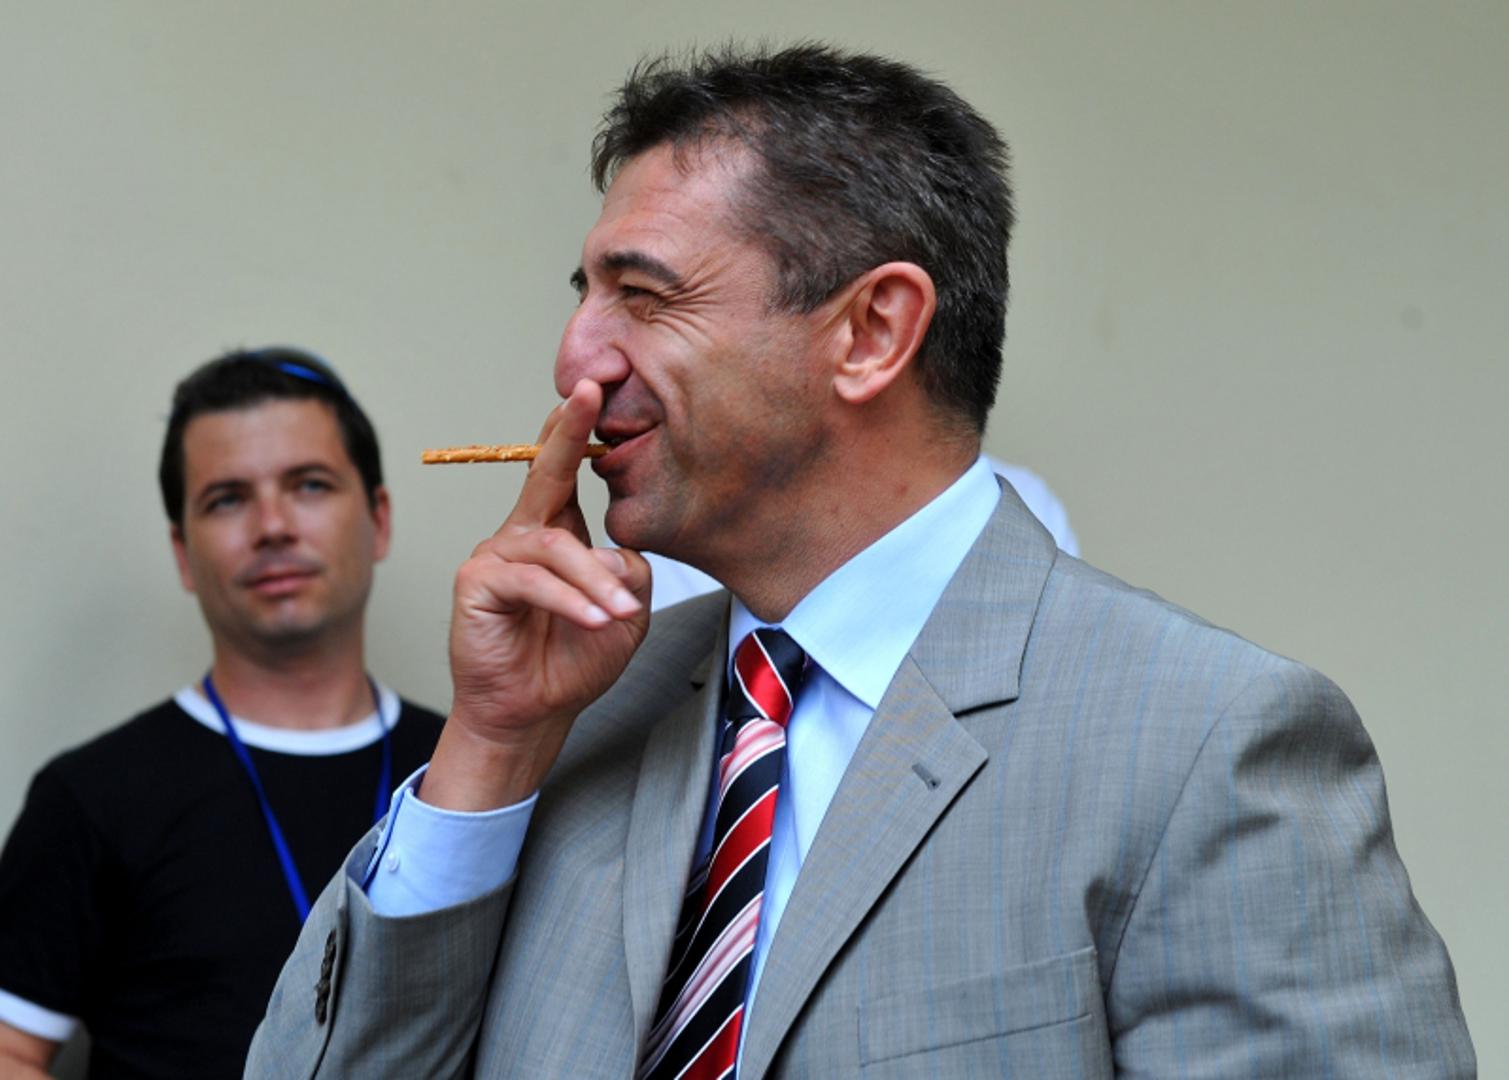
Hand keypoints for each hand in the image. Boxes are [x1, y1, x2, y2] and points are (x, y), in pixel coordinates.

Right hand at [423, 379, 650, 810]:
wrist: (534, 712)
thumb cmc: (573, 660)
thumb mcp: (624, 612)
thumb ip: (629, 573)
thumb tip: (618, 553)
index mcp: (557, 532)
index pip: (566, 473)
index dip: (576, 431)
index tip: (594, 387)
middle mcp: (523, 534)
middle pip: (545, 474)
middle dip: (567, 432)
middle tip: (589, 396)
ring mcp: (496, 555)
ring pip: (557, 549)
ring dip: (595, 583)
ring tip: (620, 615)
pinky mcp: (478, 583)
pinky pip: (532, 582)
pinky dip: (571, 602)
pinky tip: (597, 621)